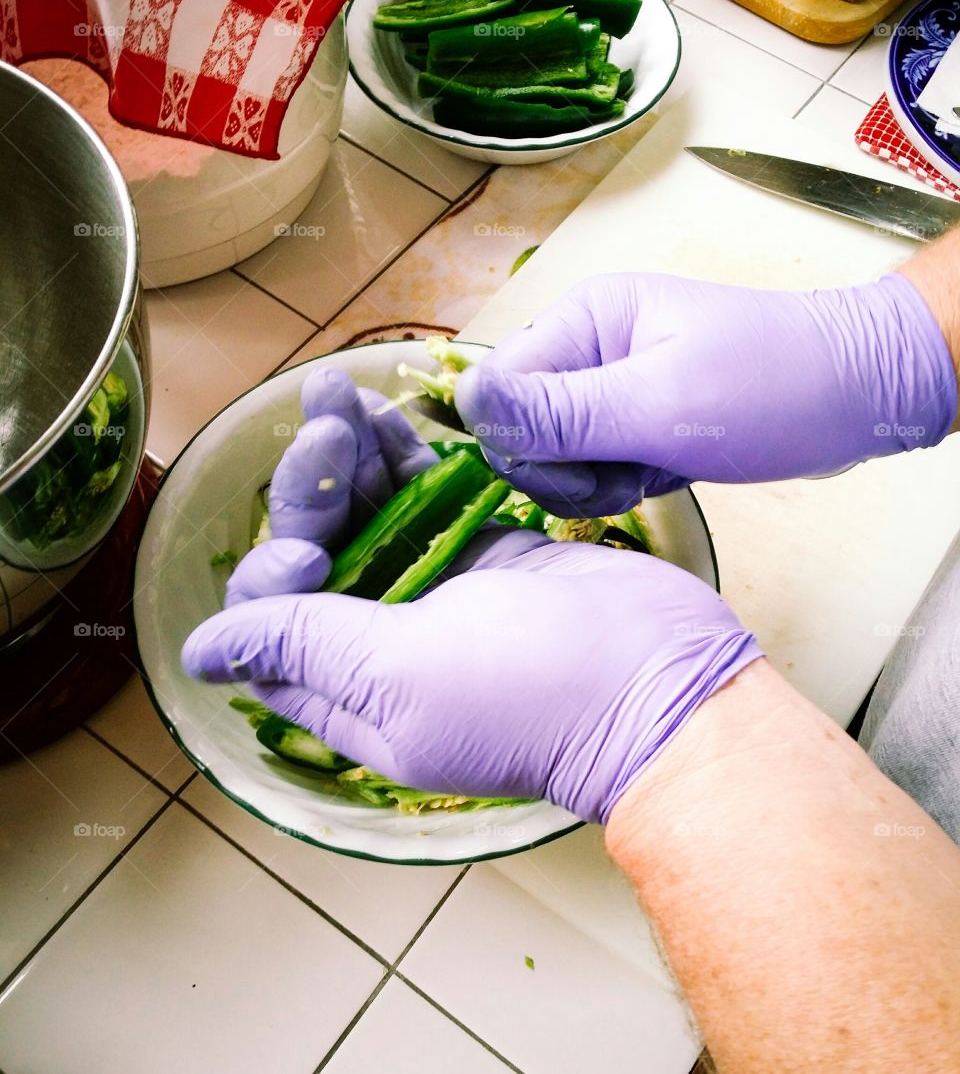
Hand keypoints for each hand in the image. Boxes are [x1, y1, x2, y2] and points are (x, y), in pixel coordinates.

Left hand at [183, 367, 761, 822]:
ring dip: (349, 456)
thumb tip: (201, 654)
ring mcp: (438, 596)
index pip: (271, 627)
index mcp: (352, 692)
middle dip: (310, 490)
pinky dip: (404, 458)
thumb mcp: (397, 676)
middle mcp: (386, 647)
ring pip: (370, 517)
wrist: (660, 675)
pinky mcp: (484, 555)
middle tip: (322, 427)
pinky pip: (426, 501)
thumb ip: (299, 645)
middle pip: (319, 556)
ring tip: (335, 385)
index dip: (270, 577)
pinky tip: (382, 412)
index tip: (307, 553)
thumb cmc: (529, 690)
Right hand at [453, 272, 957, 515]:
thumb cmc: (773, 387)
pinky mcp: (632, 417)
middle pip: (518, 427)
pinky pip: (591, 463)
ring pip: (552, 454)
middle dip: (563, 467)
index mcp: (584, 319)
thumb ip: (560, 412)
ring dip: (594, 480)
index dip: (523, 441)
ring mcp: (609, 384)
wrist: (857, 395)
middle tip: (624, 472)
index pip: (495, 389)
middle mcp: (586, 346)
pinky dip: (618, 482)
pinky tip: (660, 475)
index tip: (583, 464)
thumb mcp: (662, 404)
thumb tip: (467, 405)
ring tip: (651, 471)